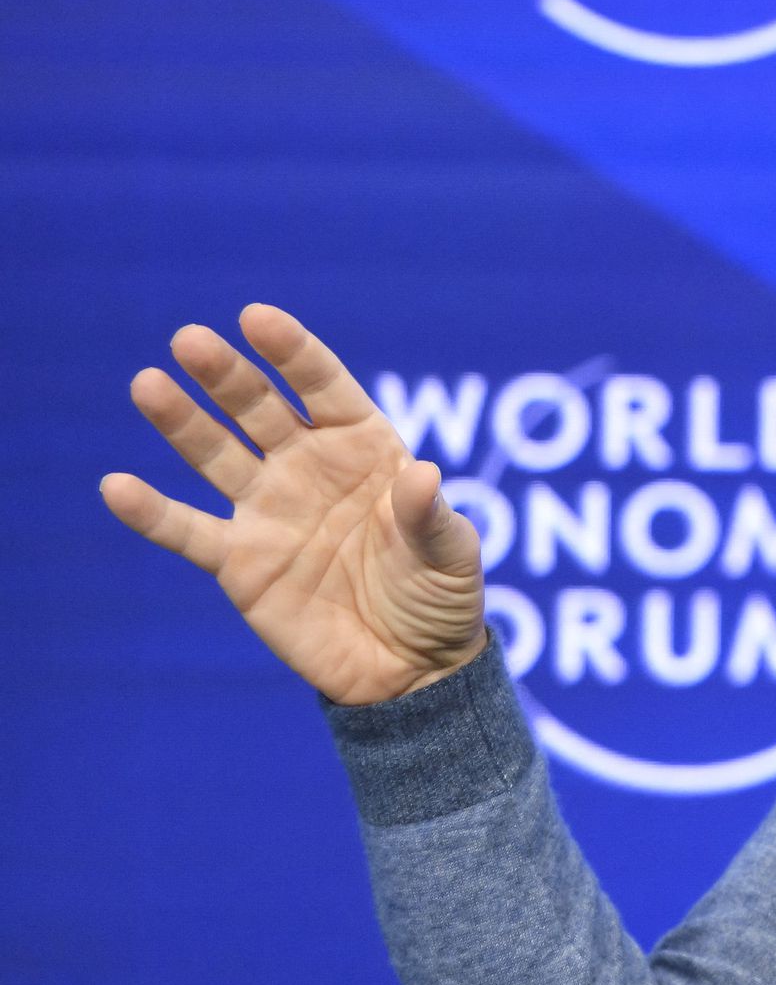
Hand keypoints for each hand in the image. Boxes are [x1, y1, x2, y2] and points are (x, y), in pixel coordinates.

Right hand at [99, 303, 488, 706]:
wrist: (411, 665)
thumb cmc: (440, 595)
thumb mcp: (451, 555)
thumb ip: (430, 516)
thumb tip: (422, 476)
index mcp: (366, 447)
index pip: (324, 387)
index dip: (293, 353)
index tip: (257, 319)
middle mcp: (309, 467)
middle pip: (261, 410)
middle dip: (227, 376)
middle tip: (189, 339)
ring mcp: (269, 511)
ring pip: (217, 456)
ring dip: (182, 423)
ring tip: (148, 384)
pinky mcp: (240, 562)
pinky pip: (189, 532)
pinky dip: (153, 513)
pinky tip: (116, 486)